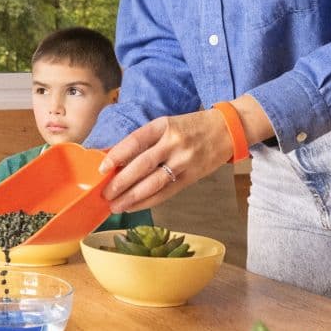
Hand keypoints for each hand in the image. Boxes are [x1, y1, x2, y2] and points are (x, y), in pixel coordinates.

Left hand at [97, 107, 234, 211]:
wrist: (228, 129)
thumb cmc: (191, 126)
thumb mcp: (167, 124)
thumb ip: (145, 140)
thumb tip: (115, 157)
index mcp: (163, 125)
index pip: (135, 141)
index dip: (117, 155)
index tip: (102, 168)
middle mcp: (173, 143)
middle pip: (142, 165)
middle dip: (121, 182)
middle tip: (105, 194)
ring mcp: (184, 161)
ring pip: (154, 183)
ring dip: (132, 197)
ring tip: (116, 205)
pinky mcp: (192, 177)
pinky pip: (167, 192)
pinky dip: (149, 201)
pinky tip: (134, 206)